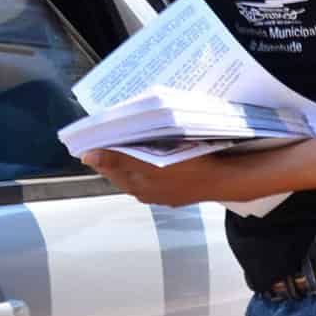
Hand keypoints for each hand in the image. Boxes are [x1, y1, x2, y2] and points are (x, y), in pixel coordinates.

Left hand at [81, 148, 274, 207]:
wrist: (227, 179)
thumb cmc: (190, 169)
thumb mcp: (151, 163)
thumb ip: (118, 160)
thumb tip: (87, 158)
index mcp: (138, 187)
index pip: (108, 167)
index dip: (102, 149)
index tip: (100, 130)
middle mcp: (147, 191)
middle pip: (124, 166)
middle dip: (120, 147)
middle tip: (120, 124)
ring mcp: (164, 189)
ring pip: (142, 166)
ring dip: (138, 149)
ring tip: (138, 129)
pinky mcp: (179, 183)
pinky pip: (159, 167)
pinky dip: (155, 154)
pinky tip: (161, 142)